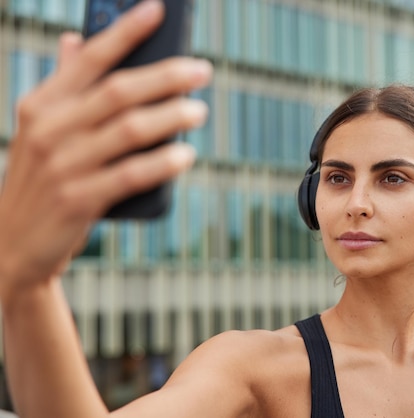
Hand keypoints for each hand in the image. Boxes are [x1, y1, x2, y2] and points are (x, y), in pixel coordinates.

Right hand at [0, 0, 211, 298]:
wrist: (12, 243)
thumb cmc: (42, 179)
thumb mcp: (42, 129)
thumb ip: (64, 86)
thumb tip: (78, 40)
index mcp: (42, 104)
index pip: (91, 58)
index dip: (126, 31)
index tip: (159, 10)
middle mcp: (51, 128)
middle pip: (120, 91)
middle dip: (167, 76)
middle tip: (203, 70)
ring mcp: (64, 164)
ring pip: (131, 130)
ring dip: (173, 117)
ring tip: (200, 112)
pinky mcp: (79, 199)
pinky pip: (132, 174)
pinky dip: (163, 163)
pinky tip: (186, 155)